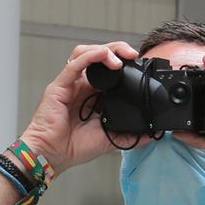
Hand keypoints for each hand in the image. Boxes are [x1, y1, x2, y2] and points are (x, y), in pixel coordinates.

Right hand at [18, 40, 140, 172]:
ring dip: (105, 50)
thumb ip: (129, 135)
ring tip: (120, 58)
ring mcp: (70, 84)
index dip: (124, 62)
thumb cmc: (73, 146)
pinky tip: (103, 54)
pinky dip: (90, 56)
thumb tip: (151, 135)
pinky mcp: (59, 86)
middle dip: (118, 49)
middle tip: (134, 55)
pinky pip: (75, 64)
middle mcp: (81, 85)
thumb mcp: (109, 140)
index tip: (140, 66)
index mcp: (93, 94)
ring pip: (86, 53)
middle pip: (99, 56)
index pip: (109, 69)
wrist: (53, 155)